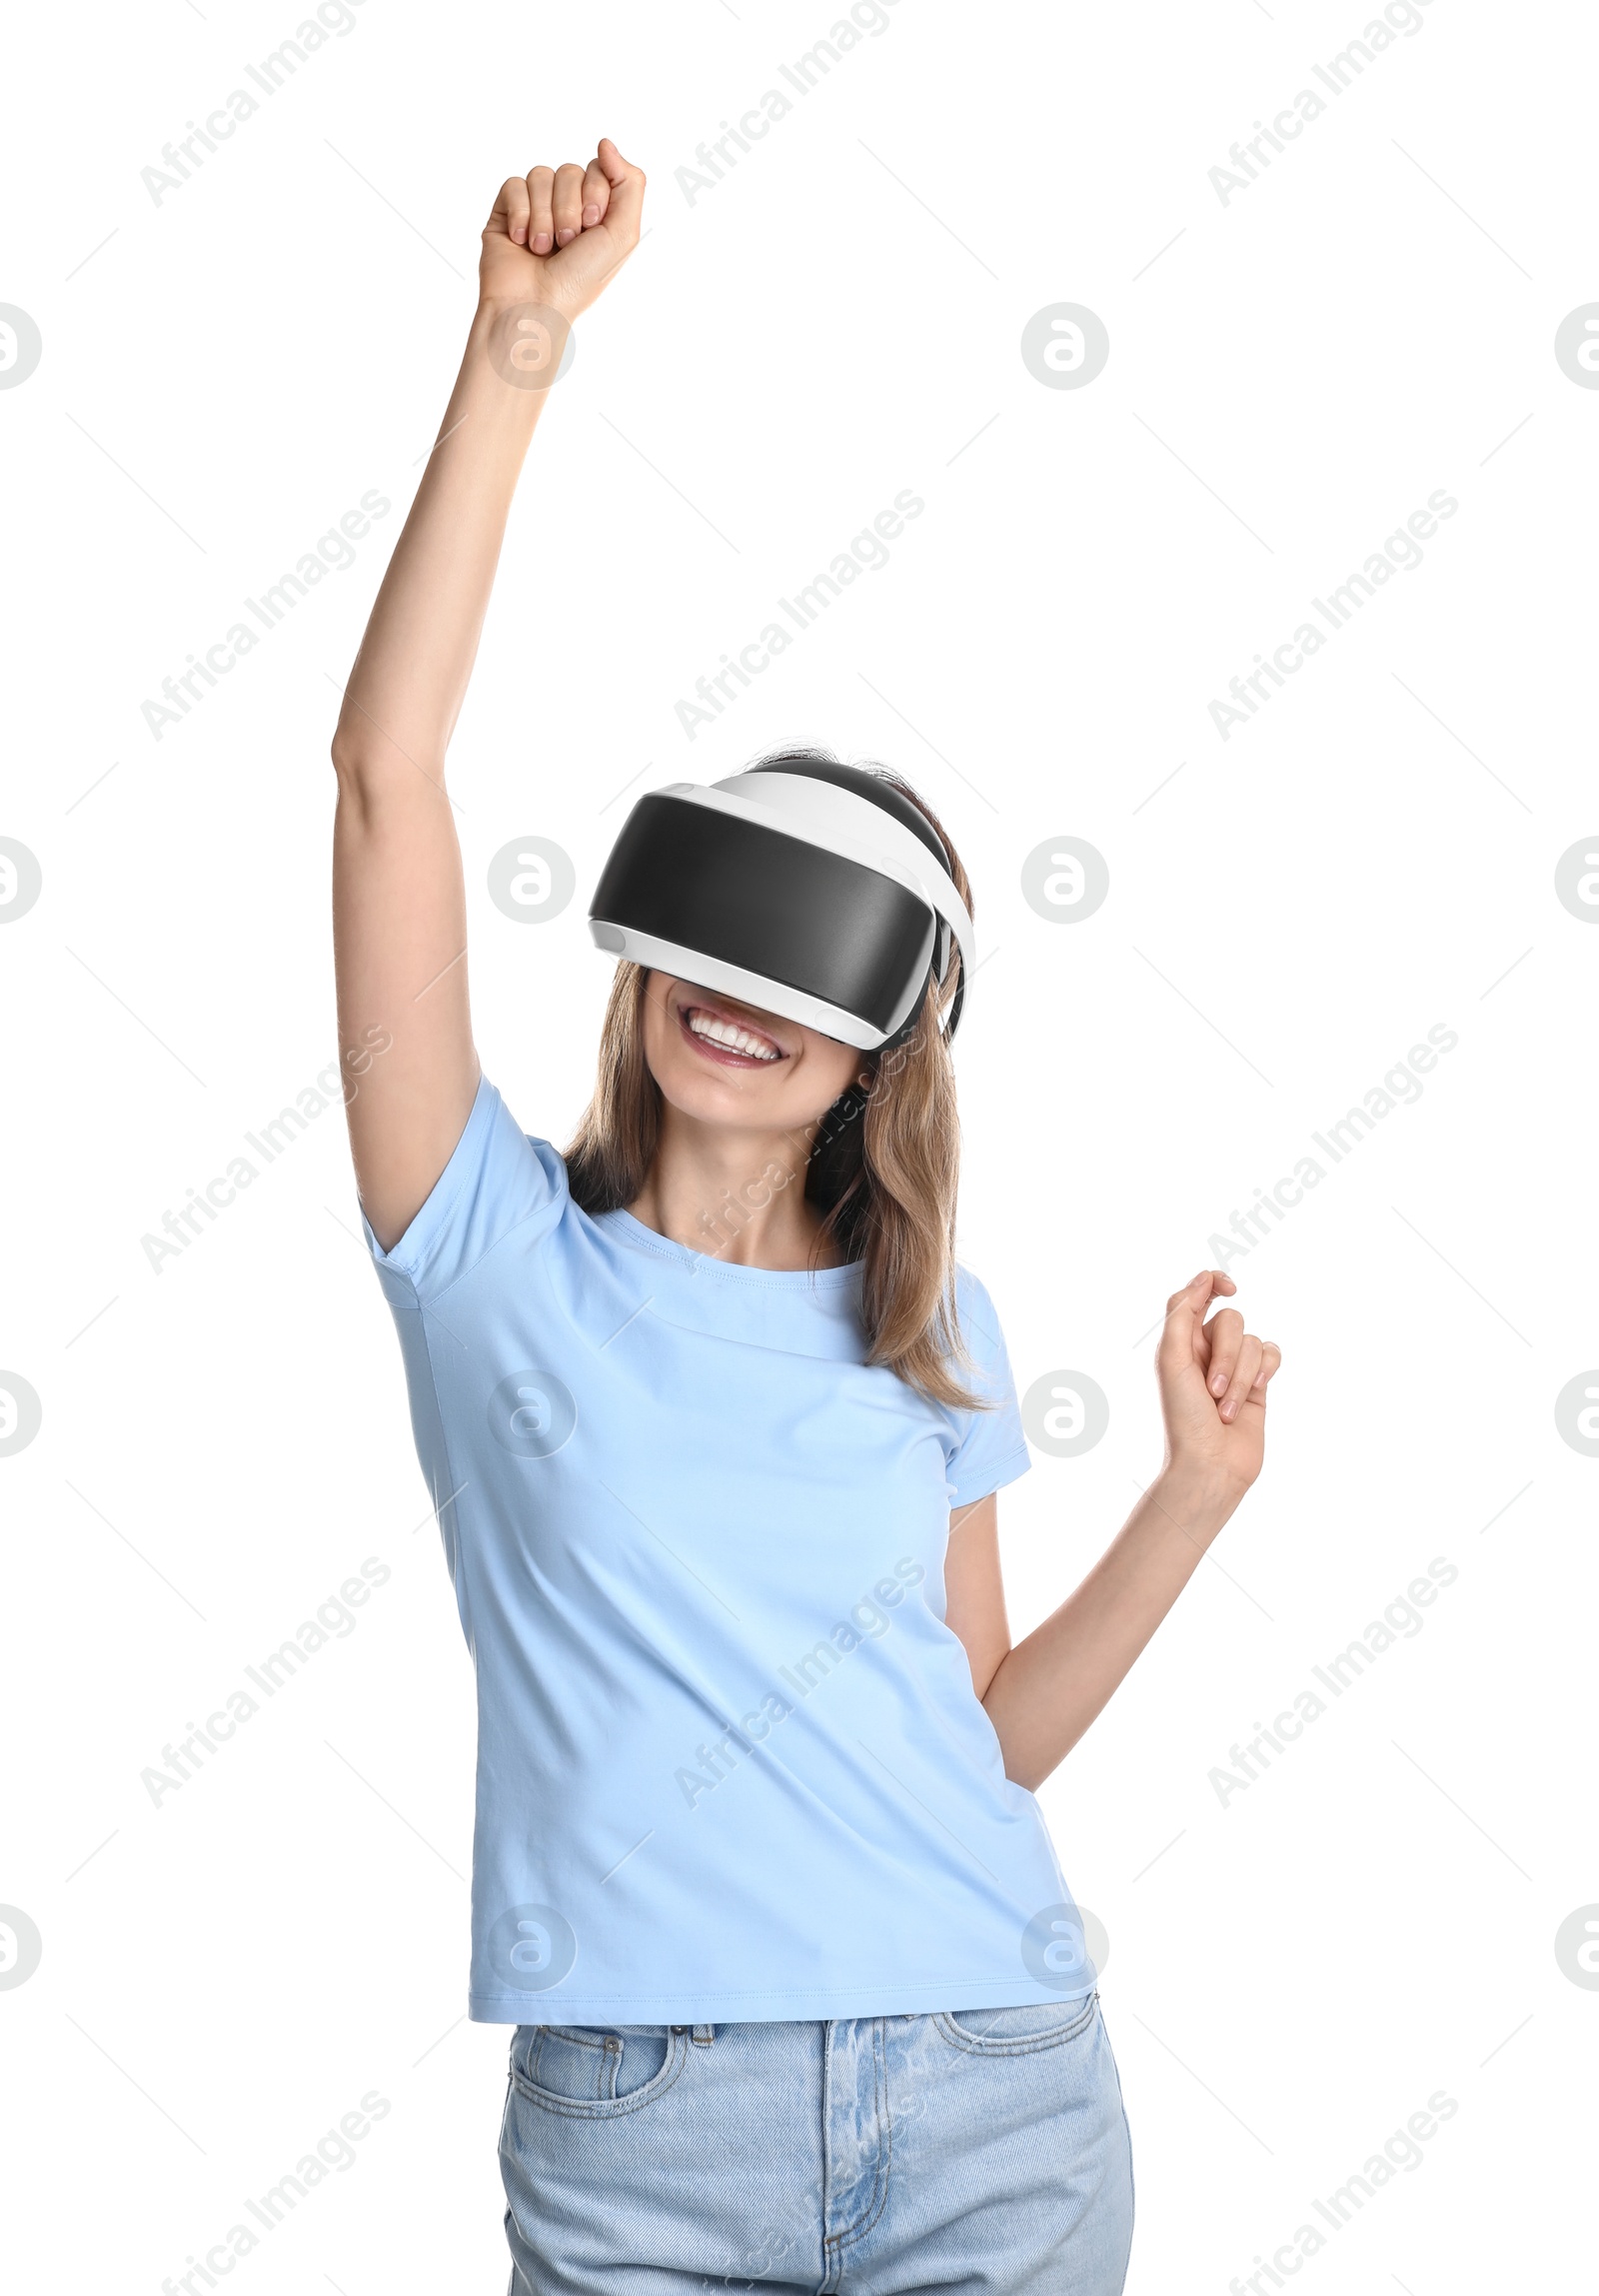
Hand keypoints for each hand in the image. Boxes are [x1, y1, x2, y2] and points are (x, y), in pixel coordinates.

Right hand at [479, 138, 644, 319]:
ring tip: (543, 248)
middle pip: (570, 170)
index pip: (598, 168)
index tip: (592, 226)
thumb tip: (606, 143)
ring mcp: (535, 207)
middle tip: (567, 243)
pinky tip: (521, 241)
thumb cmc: (579, 280)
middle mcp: (566, 206)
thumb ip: (630, 184)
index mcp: (596, 211)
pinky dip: (520, 214)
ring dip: (545, 216)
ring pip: (541, 175)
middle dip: (569, 208)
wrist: (535, 305)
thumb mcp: (623, 235)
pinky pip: (514, 185)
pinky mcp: (507, 210)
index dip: (595, 192)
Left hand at [1155, 1270, 1281, 1499]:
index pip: (1195, 1296)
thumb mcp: (1172, 1361)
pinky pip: (1271, 1355)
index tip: (1230, 1288)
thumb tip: (1203, 1277)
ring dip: (1242, 1377)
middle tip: (1212, 1390)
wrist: (1210, 1466)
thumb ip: (1182, 1314)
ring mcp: (1234, 1367)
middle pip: (1231, 1320)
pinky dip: (1264, 1373)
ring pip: (1253, 1342)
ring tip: (1225, 1408)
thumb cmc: (1184, 1418)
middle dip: (1227, 1355)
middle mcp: (1206, 1351)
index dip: (1213, 1283)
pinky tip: (1256, 1394)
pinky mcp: (1258, 1384)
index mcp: (1179, 1343)